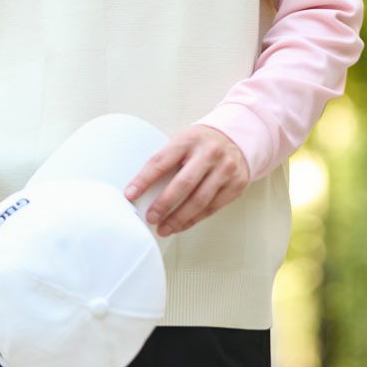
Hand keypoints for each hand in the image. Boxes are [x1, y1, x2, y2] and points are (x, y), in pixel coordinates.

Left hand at [124, 124, 250, 236]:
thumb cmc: (201, 143)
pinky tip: (181, 225)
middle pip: (183, 184)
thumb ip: (167, 160)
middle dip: (163, 204)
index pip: (162, 161)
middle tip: (150, 217)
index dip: (144, 180)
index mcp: (189, 140)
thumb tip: (142, 189)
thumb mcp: (183, 141)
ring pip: (199, 200)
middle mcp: (209, 153)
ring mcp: (226, 169)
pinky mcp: (236, 184)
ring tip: (163, 228)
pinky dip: (194, 219)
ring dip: (178, 218)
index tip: (130, 195)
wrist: (237, 138)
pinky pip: (212, 207)